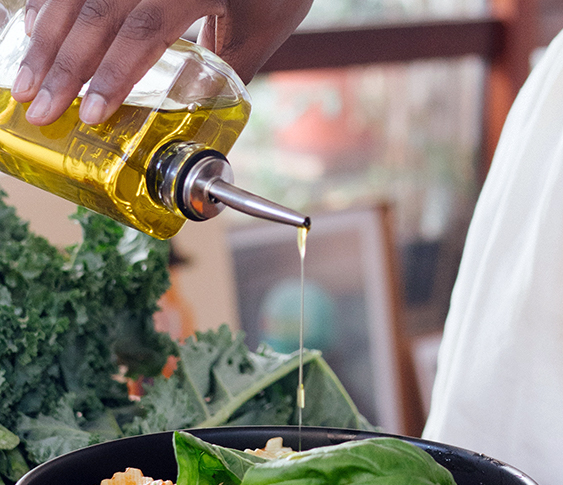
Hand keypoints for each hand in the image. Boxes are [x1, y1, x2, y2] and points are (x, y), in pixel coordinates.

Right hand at [11, 0, 312, 125]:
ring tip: (26, 83)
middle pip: (97, 11)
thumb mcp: (262, 28)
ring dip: (45, 37)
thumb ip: (229, 69)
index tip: (91, 115)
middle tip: (41, 109)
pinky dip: (49, 5)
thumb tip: (203, 121)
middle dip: (63, 65)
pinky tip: (35, 34)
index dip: (114, 75)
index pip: (144, 30)